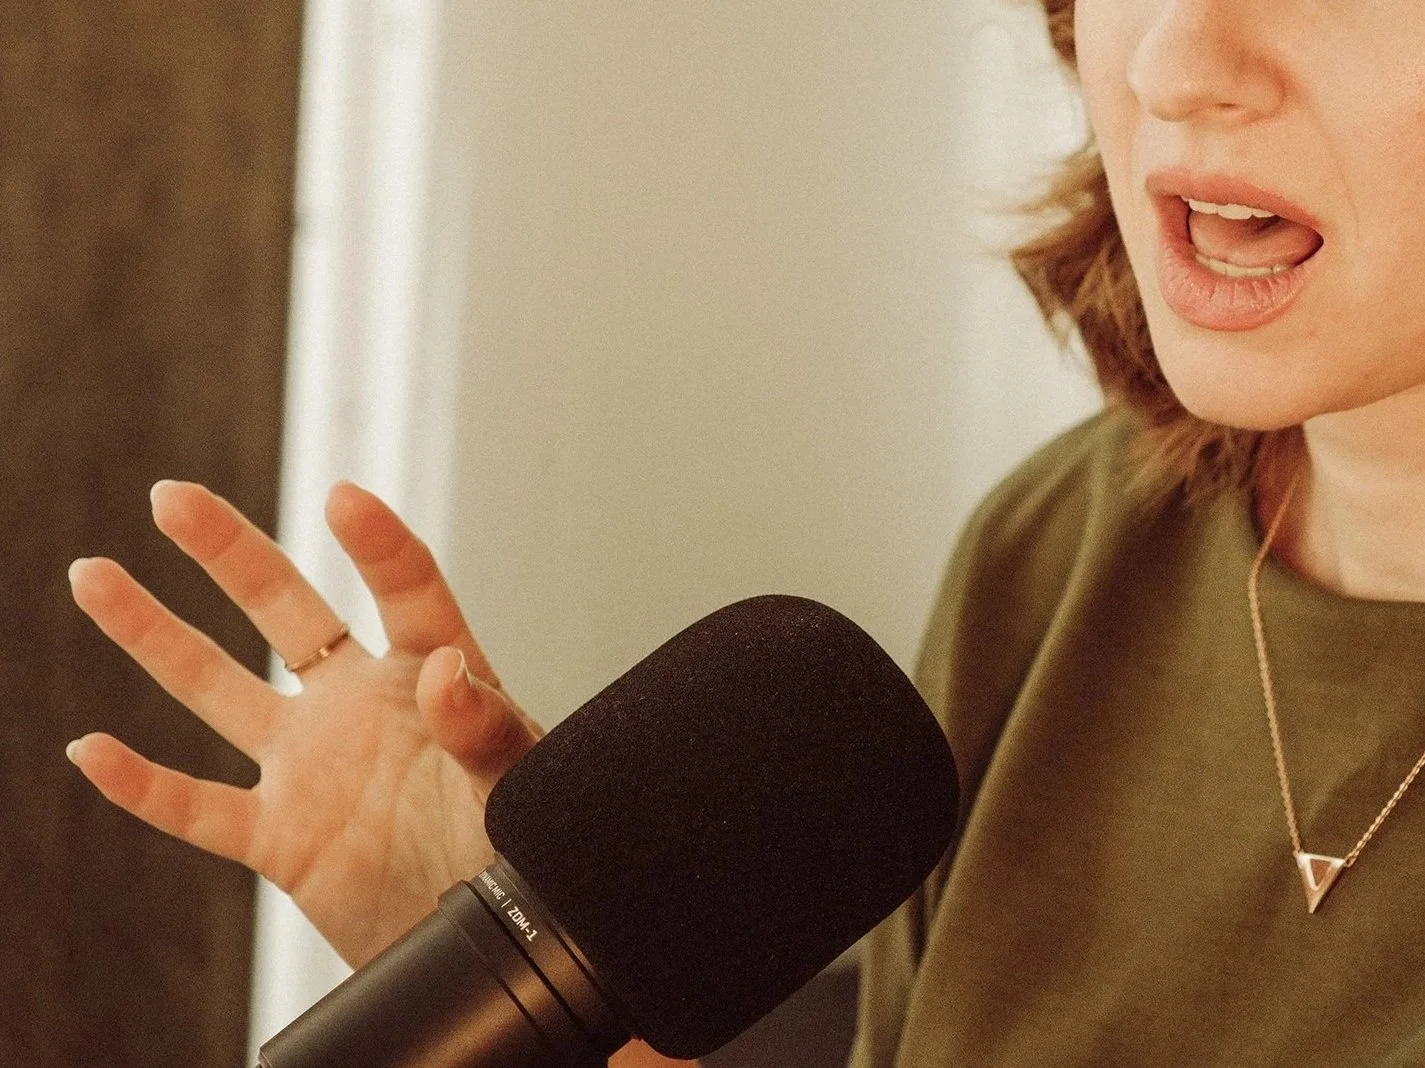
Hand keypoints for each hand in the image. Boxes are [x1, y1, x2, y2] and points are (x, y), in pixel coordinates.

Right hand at [67, 479, 538, 967]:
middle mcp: (359, 707)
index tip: (345, 499)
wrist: (489, 933)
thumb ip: (486, 727)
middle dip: (229, 554)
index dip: (378, 546)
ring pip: (217, 690)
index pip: (405, 593)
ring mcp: (313, 768)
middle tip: (173, 498)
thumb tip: (444, 672)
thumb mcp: (519, 781)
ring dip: (155, 636)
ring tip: (94, 575)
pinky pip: (198, 807)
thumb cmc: (519, 847)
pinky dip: (143, 786)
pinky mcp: (282, 838)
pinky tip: (91, 749)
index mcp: (429, 678)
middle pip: (285, 612)